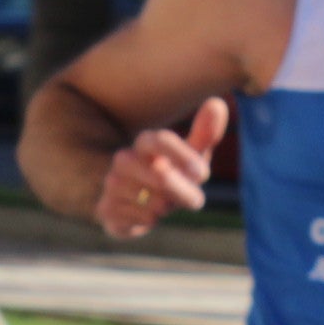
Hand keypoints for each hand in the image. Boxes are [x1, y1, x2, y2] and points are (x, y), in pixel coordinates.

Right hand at [97, 97, 229, 238]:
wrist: (136, 204)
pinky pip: (140, 219)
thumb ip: (205, 134)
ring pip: (152, 202)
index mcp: (145, 144)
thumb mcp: (191, 156)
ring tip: (163, 204)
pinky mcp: (106, 209)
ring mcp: (112, 184)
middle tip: (196, 200)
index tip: (203, 174)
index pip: (159, 140)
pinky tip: (146, 215)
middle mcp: (123, 160)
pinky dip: (151, 221)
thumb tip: (218, 103)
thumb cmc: (171, 174)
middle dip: (183, 190)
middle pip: (160, 176)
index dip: (183, 156)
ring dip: (167, 207)